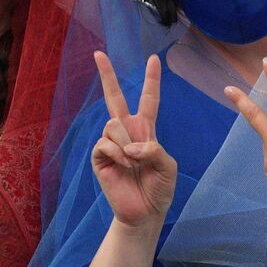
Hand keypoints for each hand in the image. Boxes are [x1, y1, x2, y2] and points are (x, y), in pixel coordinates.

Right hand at [90, 53, 177, 231]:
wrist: (144, 213)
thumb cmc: (160, 189)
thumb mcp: (168, 166)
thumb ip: (154, 150)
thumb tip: (130, 146)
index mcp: (146, 130)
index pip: (148, 99)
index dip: (151, 79)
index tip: (154, 58)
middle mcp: (126, 132)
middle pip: (114, 97)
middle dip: (107, 75)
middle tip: (98, 53)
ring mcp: (111, 143)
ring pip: (113, 125)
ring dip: (126, 145)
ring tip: (133, 164)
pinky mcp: (100, 157)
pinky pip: (104, 143)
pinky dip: (118, 155)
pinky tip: (123, 166)